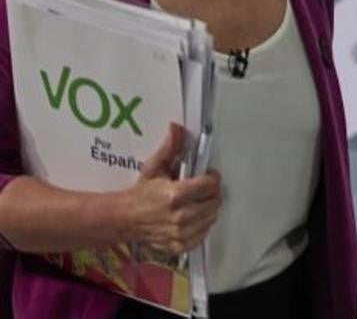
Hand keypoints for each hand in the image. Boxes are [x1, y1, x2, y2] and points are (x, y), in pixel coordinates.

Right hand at [121, 123, 221, 254]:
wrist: (123, 219)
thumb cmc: (140, 194)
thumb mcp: (153, 168)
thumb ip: (169, 149)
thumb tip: (176, 128)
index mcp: (176, 195)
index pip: (211, 185)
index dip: (212, 178)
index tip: (207, 175)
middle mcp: (181, 216)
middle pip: (215, 201)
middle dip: (211, 193)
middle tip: (202, 189)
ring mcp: (181, 233)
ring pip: (211, 217)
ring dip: (208, 208)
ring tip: (196, 202)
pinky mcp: (180, 245)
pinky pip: (203, 234)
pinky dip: (201, 225)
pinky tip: (192, 217)